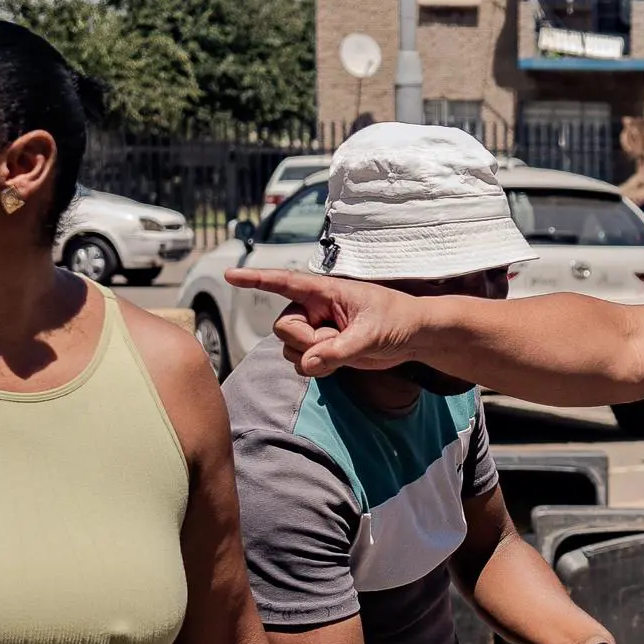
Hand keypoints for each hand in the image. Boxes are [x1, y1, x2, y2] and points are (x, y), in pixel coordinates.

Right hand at [230, 265, 417, 379]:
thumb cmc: (396, 321)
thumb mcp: (371, 335)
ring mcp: (315, 329)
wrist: (412, 337)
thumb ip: (339, 351)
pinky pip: (301, 364)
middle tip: (338, 342)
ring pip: (289, 349)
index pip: (284, 282)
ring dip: (314, 358)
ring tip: (345, 348)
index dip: (256, 279)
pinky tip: (340, 362)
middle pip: (283, 328)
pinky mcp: (320, 349)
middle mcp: (313, 307)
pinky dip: (317, 368)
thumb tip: (307, 365)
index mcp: (324, 290)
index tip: (230, 275)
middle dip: (306, 342)